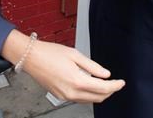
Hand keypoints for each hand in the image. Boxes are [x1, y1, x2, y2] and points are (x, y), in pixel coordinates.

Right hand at [1, 30, 124, 103]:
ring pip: (89, 100)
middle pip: (98, 98)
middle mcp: (71, 92)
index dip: (115, 86)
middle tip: (115, 83)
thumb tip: (106, 74)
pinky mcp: (60, 96)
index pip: (103, 88)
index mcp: (77, 80)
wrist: (31, 57)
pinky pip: (79, 99)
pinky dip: (88, 94)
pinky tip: (89, 84)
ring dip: (99, 94)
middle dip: (109, 92)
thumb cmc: (50, 52)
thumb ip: (93, 66)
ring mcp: (65, 96)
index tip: (121, 82)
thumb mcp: (75, 54)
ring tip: (104, 84)